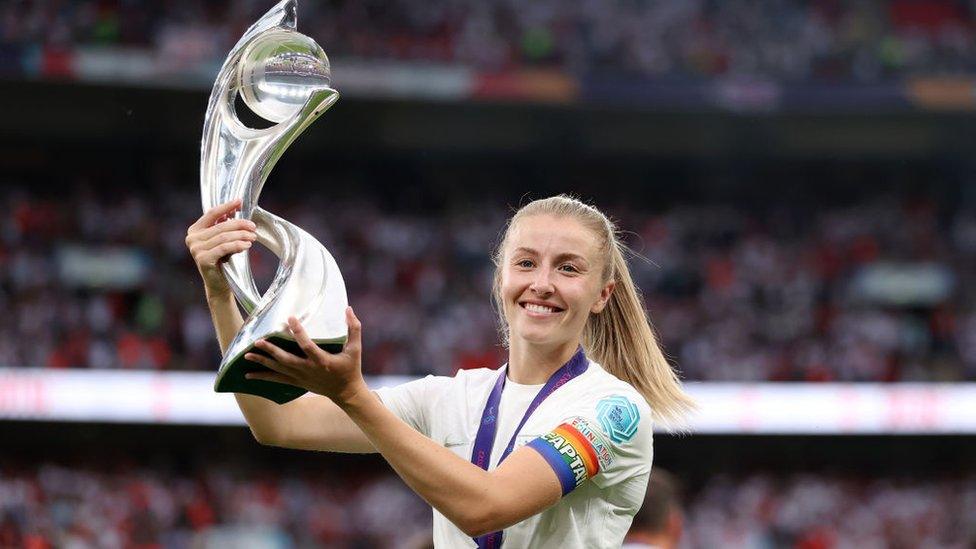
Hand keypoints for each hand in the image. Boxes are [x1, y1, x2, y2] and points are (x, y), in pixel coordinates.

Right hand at [185, 198, 257, 295]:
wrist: (218, 284)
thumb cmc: (222, 260)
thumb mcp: (223, 240)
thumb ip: (224, 226)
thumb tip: (235, 209)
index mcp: (195, 230)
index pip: (212, 213)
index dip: (227, 206)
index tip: (240, 201)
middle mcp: (192, 238)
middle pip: (221, 226)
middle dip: (240, 224)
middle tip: (253, 226)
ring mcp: (196, 249)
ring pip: (224, 236)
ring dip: (241, 235)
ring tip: (253, 237)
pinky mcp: (203, 259)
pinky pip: (224, 248)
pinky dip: (237, 245)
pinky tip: (247, 246)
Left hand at [243, 307, 367, 403]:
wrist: (346, 393)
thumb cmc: (351, 369)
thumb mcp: (356, 349)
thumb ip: (354, 328)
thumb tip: (348, 308)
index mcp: (322, 360)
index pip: (307, 345)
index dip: (298, 332)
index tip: (290, 318)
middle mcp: (309, 370)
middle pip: (286, 360)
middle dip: (271, 351)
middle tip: (258, 341)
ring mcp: (301, 378)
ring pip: (278, 370)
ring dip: (262, 362)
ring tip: (247, 354)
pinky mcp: (297, 383)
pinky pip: (277, 380)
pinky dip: (263, 377)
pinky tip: (249, 375)